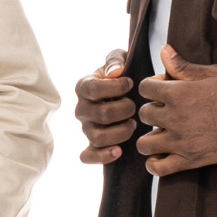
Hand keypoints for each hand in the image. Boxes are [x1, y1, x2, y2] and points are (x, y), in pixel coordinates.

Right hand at [74, 49, 136, 163]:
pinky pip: (88, 156)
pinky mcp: (91, 145)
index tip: (130, 84)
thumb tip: (116, 72)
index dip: (114, 88)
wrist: (125, 94)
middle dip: (124, 111)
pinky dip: (102, 156)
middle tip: (135, 107)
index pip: (93, 89)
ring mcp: (86, 128)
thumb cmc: (121, 75)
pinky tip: (119, 151)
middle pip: (100, 114)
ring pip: (97, 137)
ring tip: (132, 125)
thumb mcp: (119, 59)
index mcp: (84, 87)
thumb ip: (116, 60)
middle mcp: (81, 109)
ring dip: (120, 132)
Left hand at [137, 45, 216, 175]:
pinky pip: (160, 169)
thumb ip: (183, 65)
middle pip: (143, 114)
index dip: (152, 86)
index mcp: (178, 94)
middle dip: (152, 110)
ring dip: (150, 138)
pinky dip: (155, 165)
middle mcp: (175, 118)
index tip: (162, 89)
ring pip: (145, 144)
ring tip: (161, 134)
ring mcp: (181, 142)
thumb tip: (164, 50)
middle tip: (165, 111)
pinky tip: (161, 156)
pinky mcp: (190, 160)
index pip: (145, 88)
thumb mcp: (212, 73)